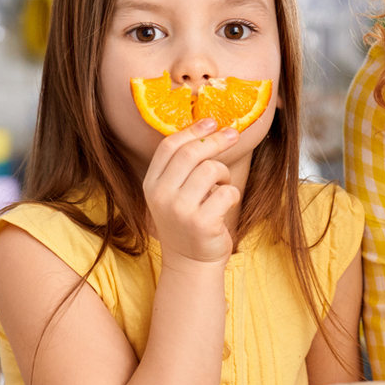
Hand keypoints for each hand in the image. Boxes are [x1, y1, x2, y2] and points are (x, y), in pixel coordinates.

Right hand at [143, 117, 240, 266]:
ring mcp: (180, 210)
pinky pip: (227, 192)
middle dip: (216, 141)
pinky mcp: (202, 223)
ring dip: (224, 174)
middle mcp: (161, 196)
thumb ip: (183, 167)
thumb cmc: (188, 222)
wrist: (191, 263)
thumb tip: (210, 128)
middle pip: (191, 154)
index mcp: (151, 184)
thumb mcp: (175, 193)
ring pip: (211, 170)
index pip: (169, 147)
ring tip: (222, 185)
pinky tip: (226, 204)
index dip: (193, 131)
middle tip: (233, 135)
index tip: (212, 121)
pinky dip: (232, 194)